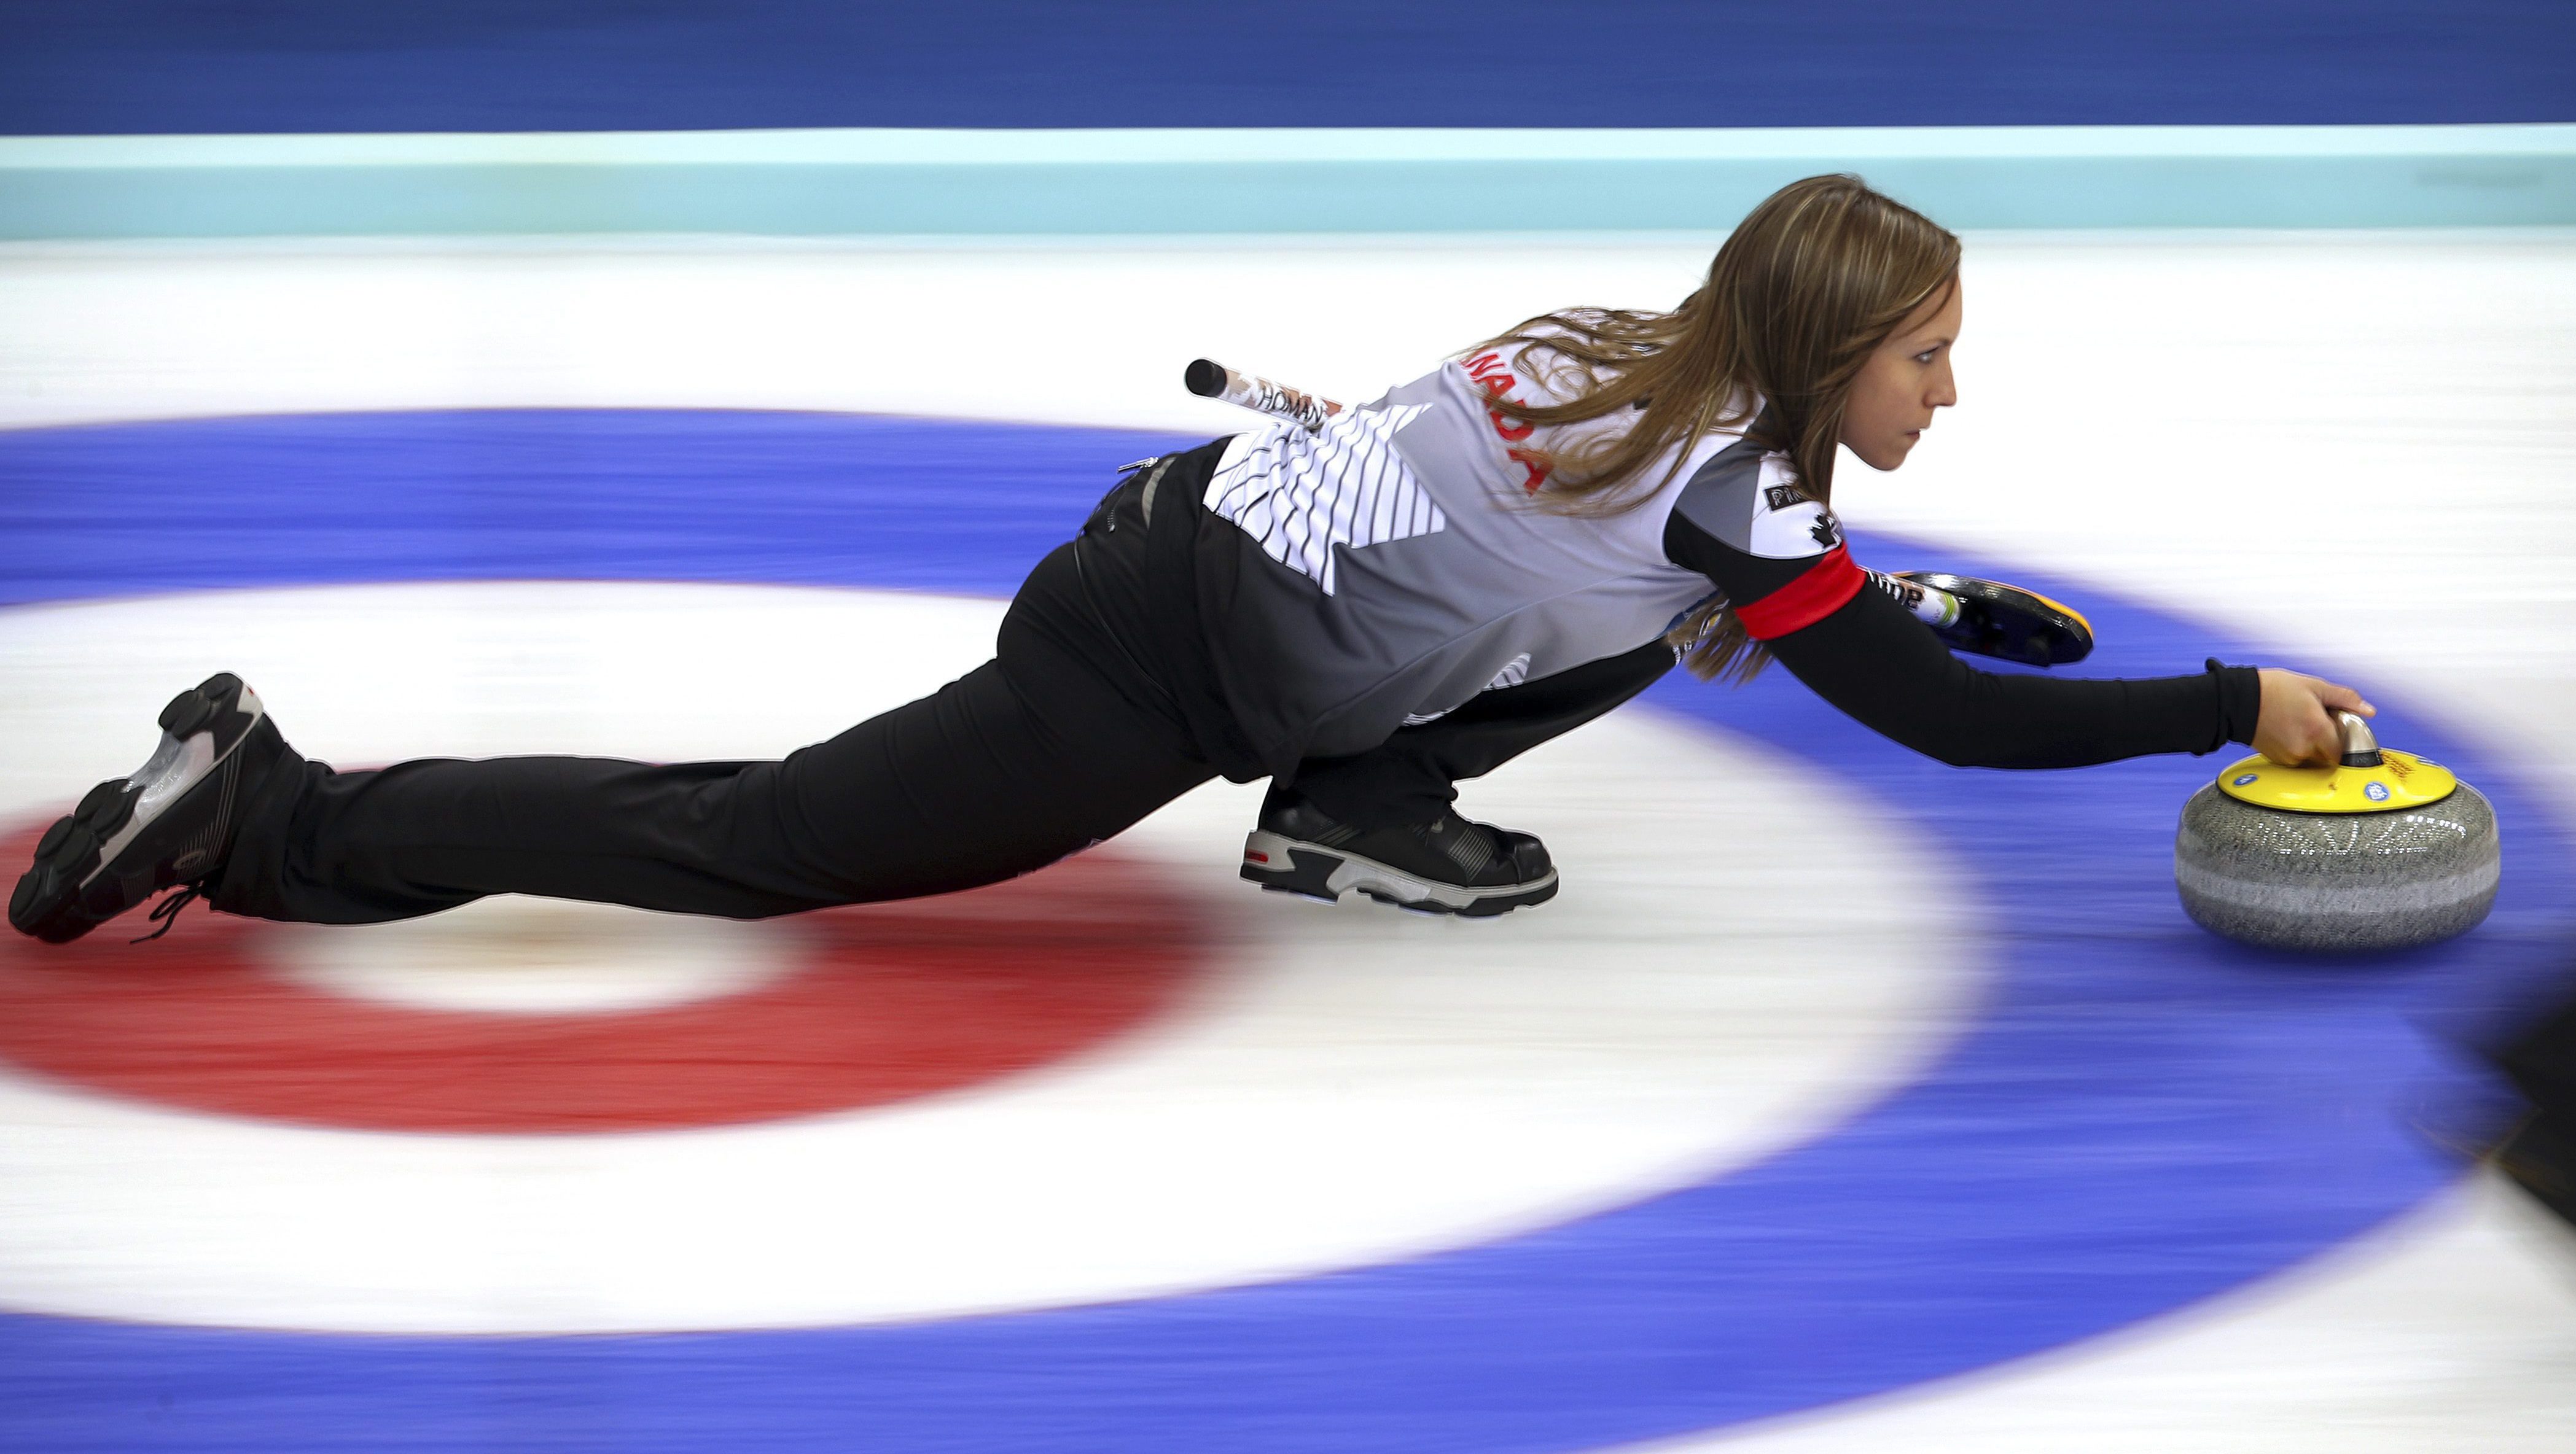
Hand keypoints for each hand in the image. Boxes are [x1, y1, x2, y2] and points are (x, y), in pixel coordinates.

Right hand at [2253, 668, 2375, 766]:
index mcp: (2318, 729)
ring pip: (2312, 757)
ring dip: (2311, 744)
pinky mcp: (2277, 760)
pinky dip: (2296, 747)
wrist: (2238, 700)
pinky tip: (2287, 730)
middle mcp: (2305, 747)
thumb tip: (2368, 710)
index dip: (2342, 736)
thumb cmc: (2273, 690)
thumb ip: (2345, 699)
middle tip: (2315, 722)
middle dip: (2327, 741)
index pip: (2344, 748)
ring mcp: (2290, 756)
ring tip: (2297, 723)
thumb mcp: (2314, 686)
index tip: (2336, 725)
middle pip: (2329, 754)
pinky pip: (2296, 758)